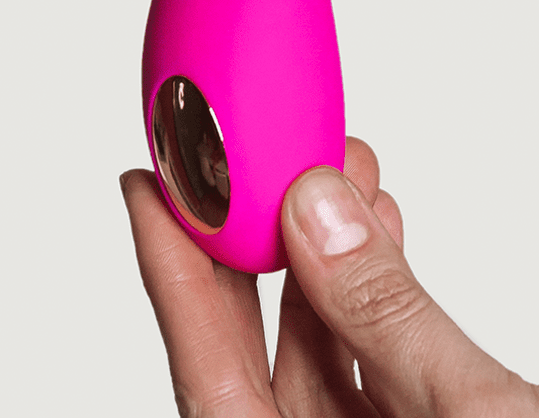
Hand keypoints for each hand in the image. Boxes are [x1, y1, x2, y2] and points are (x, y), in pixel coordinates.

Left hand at [121, 137, 538, 416]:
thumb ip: (388, 318)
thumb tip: (312, 214)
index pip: (212, 381)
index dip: (173, 277)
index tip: (150, 185)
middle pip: (259, 354)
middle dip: (247, 242)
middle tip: (231, 156)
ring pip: (329, 340)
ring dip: (324, 244)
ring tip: (325, 164)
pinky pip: (388, 344)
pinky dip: (382, 273)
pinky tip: (381, 220)